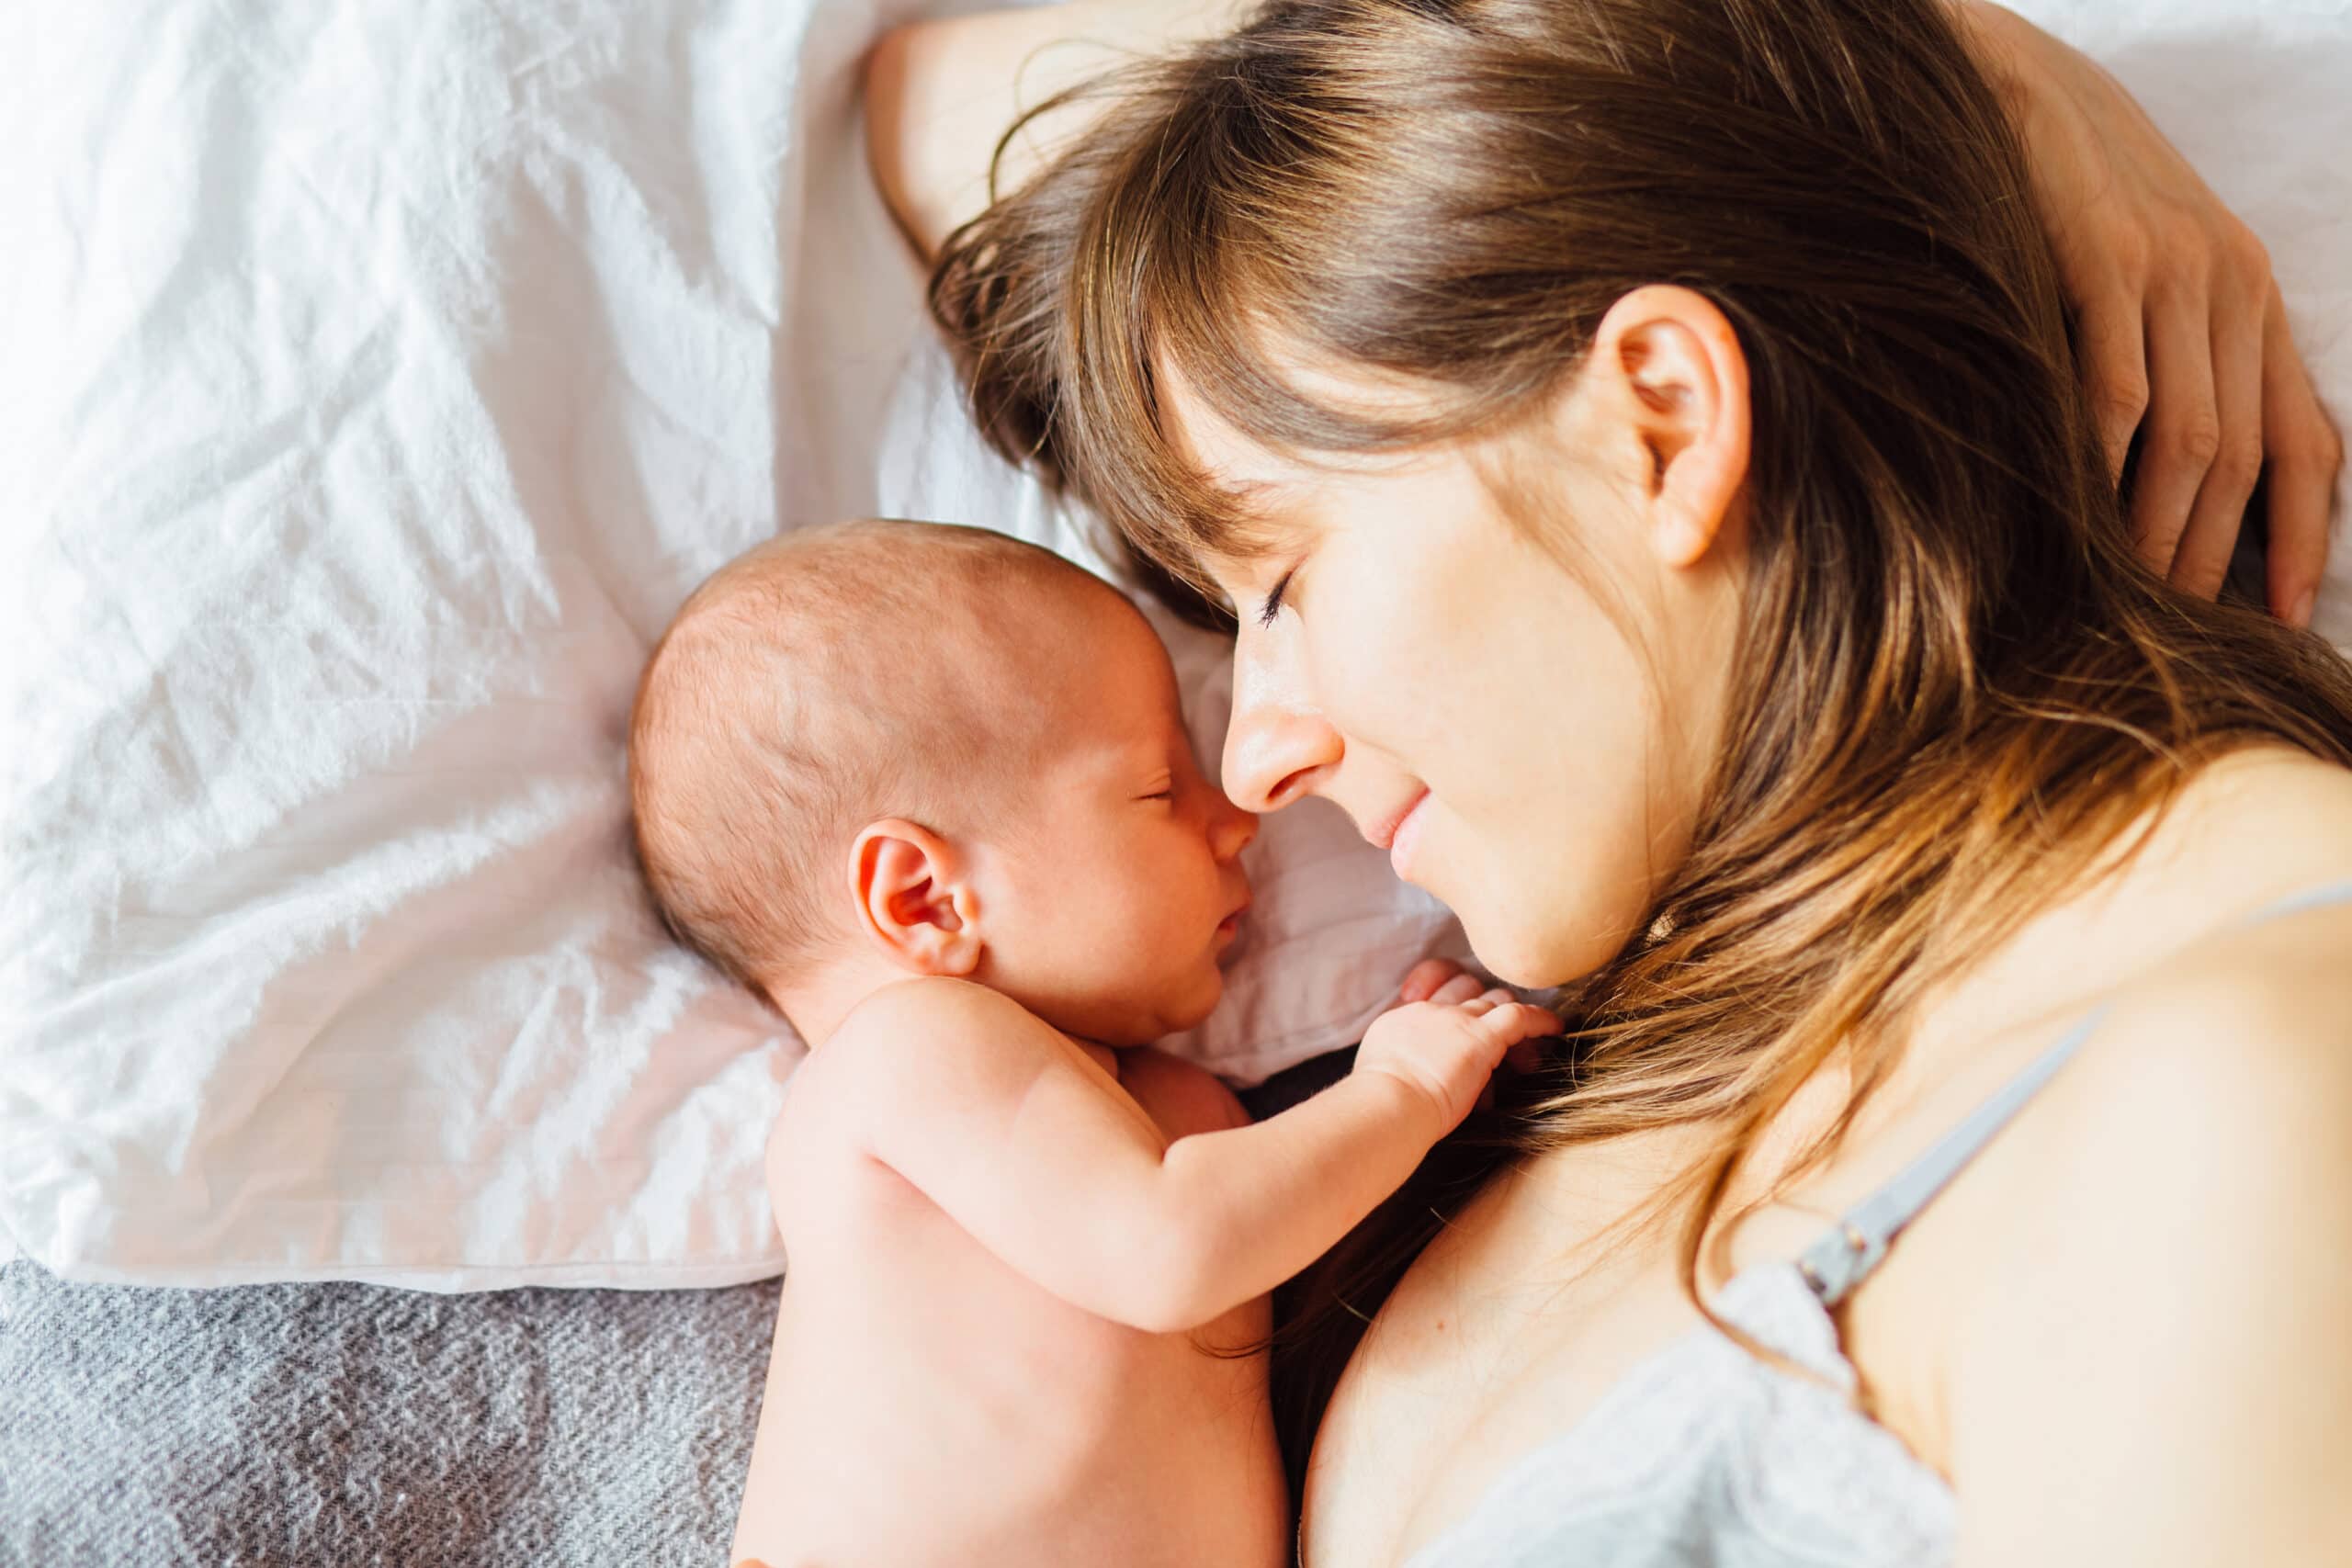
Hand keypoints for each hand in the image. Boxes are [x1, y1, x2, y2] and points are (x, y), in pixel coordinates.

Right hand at [1356, 978, 1563, 1134]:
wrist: (1387, 1103)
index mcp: (1400, 1020)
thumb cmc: (1378, 1104)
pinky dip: (1540, 1020)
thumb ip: (1401, 1064)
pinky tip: (1555, 1029)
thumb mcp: (1379, 1073)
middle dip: (1481, 1003)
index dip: (1449, 1002)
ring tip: (1526, 1034)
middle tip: (1493, 1032)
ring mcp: (1456, 1020)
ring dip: (1508, 1014)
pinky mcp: (1482, 1037)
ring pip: (1493, 998)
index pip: (1432, 996)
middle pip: (1464, 989)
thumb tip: (1421, 1075)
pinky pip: (1520, 1016)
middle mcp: (1429, 1011)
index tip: (1456, 1021)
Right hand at [1955, 2, 2342, 624]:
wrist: (2015, 88)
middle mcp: (2230, 290)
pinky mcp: (2105, 262)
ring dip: (2159, 533)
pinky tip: (2079, 519)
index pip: (2304, 442)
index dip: (2305, 539)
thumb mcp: (2145, 273)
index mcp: (2250, 300)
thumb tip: (2151, 481)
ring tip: (2126, 598)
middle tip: (2175, 632)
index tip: (2282, 618)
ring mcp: (2172, 275)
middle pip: (2240, 459)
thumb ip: (2166, 359)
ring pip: (2188, 439)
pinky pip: (2116, 389)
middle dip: (2211, 559)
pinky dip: (2105, 468)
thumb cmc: (2065, 198)